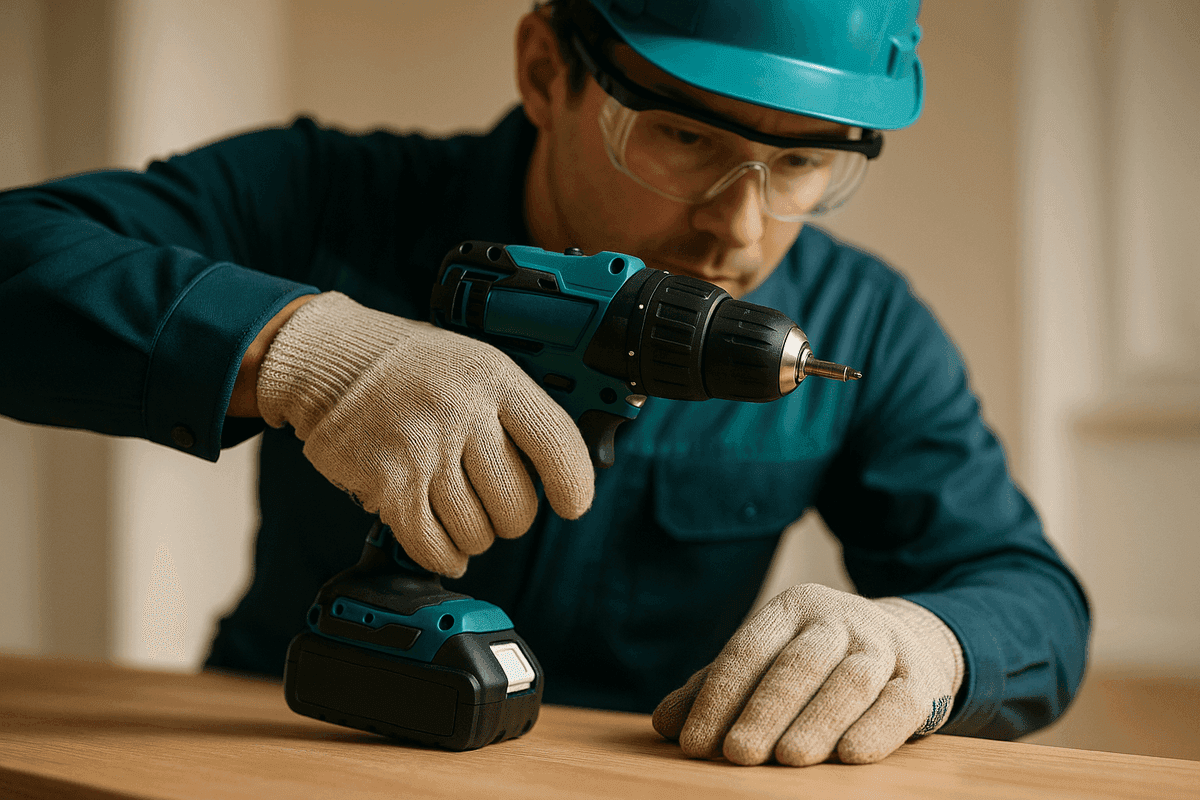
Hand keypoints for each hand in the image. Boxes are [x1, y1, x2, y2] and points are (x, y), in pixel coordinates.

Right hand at [256, 291, 593, 576]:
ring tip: (458, 508)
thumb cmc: (410, 365)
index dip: (573, 484)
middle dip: (512, 516)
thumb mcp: (477, 363)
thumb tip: (564, 469)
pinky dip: (443, 555)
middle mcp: (460, 413)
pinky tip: (443, 542)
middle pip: (516, 504)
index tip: (572, 503)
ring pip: (477, 532)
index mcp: (493, 379)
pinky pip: (432, 546)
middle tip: (495, 502)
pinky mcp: (386, 484)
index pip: (556, 442)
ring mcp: (421, 450)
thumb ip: (517, 410)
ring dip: (474, 535)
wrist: (331, 358)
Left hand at [652, 583, 962, 765]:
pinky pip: (900, 702)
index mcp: (791, 608)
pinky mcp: (920, 678)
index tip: (695, 743)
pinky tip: (850, 754)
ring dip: (818, 720)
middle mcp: (838, 619)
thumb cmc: (814, 663)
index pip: (748, 649)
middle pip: (798, 663)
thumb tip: (663, 723)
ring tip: (789, 758)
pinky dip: (877, 728)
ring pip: (850, 680)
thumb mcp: (764, 664)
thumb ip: (714, 690)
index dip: (719, 697)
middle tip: (737, 754)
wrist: (904, 643)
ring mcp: (882, 645)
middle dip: (765, 710)